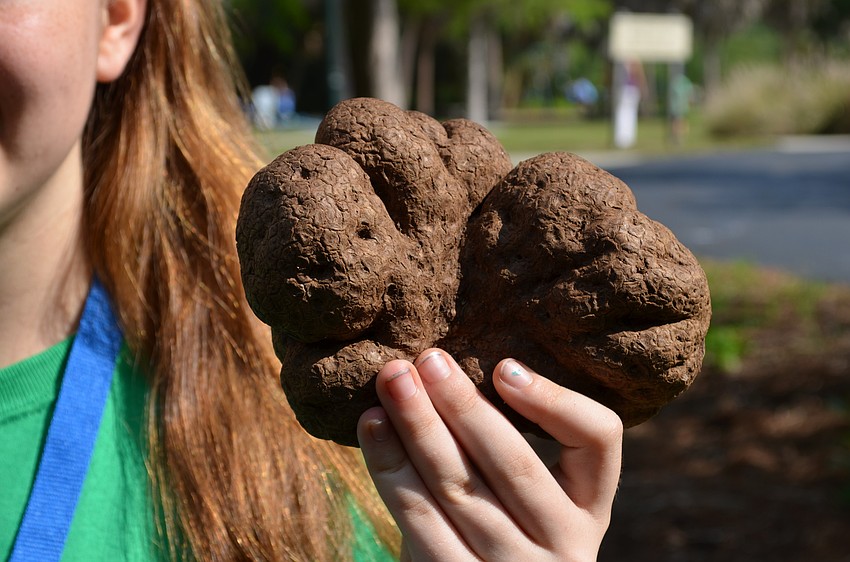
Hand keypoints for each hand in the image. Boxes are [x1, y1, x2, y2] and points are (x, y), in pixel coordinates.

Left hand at [357, 349, 622, 560]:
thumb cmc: (493, 533)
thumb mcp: (524, 502)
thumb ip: (502, 450)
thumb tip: (443, 370)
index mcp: (587, 507)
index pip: (598, 442)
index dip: (556, 401)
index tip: (504, 366)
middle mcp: (565, 542)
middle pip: (516, 465)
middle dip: (464, 405)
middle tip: (427, 359)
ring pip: (461, 489)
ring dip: (420, 427)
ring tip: (393, 381)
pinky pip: (421, 521)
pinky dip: (392, 469)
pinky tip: (373, 426)